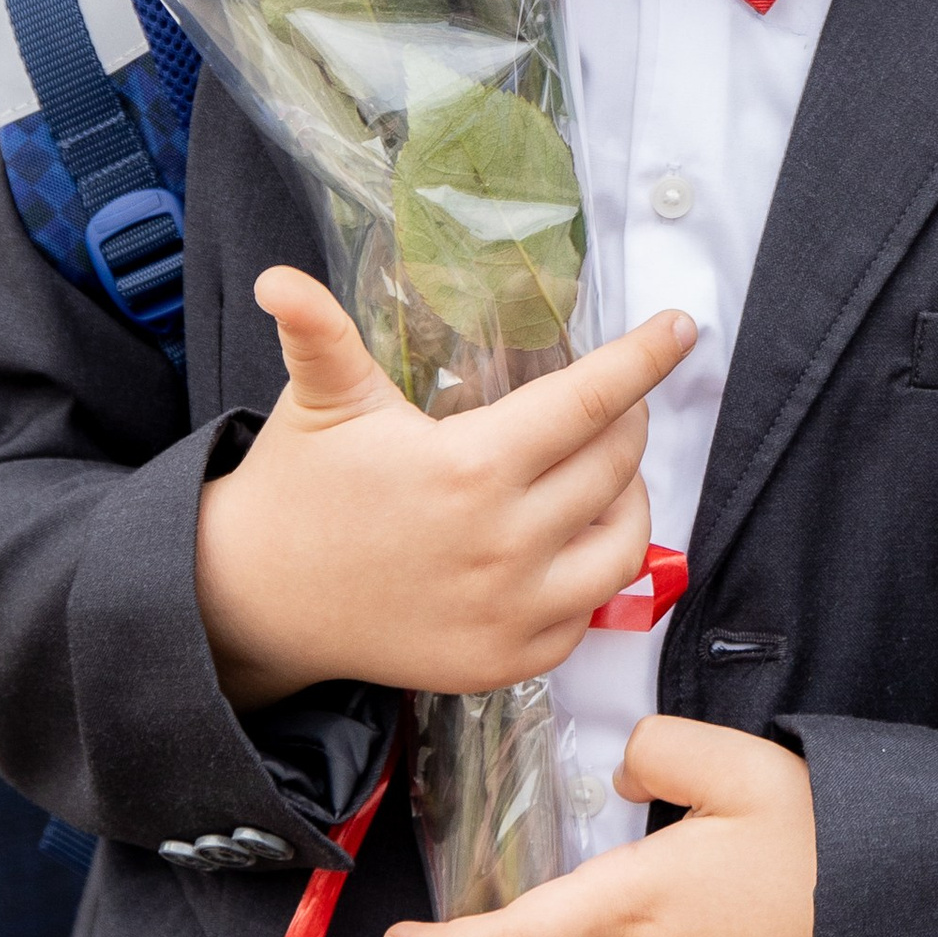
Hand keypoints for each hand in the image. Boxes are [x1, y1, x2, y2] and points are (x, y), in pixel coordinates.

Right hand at [193, 271, 696, 707]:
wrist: (257, 601)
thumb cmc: (297, 487)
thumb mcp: (320, 401)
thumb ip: (317, 331)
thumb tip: (277, 275)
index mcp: (471, 466)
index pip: (588, 402)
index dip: (642, 361)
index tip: (680, 330)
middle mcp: (505, 543)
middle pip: (616, 466)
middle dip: (626, 422)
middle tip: (607, 404)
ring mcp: (511, 611)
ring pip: (625, 544)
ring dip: (629, 498)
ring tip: (603, 472)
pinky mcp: (506, 660)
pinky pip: (589, 613)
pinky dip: (593, 571)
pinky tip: (568, 539)